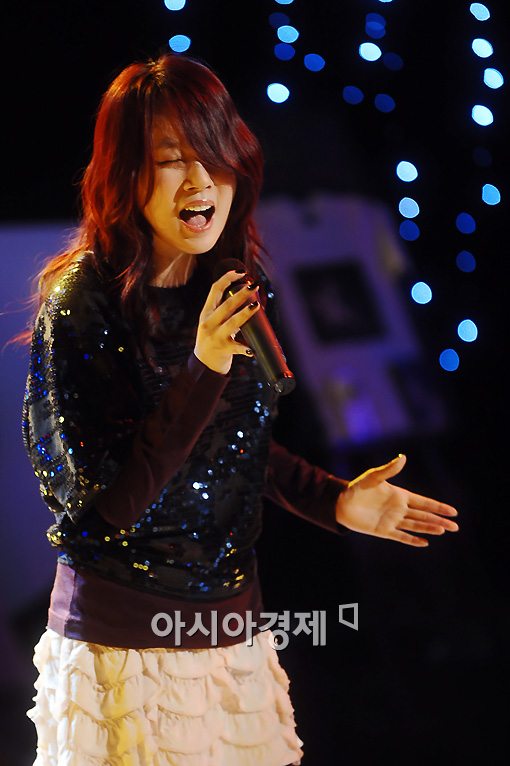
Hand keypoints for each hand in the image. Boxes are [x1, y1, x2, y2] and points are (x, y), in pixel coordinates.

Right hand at [194, 269, 259, 373]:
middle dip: (241, 293)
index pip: (215, 290)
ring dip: (245, 313)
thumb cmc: (213, 338)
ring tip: (256, 305)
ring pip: (232, 323)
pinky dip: (246, 348)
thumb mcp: (212, 321)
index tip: (241, 272)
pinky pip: (238, 348)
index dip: (227, 278)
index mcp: (206, 312)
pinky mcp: (224, 349)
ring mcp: (216, 336)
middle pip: (226, 305)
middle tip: (254, 285)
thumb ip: (224, 310)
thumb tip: (247, 294)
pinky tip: (252, 349)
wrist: (204, 363)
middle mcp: (209, 323)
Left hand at [335, 454, 458, 546]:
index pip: (423, 502)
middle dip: (439, 520)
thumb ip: (388, 470)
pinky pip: (401, 536)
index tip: (453, 511)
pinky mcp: (383, 531)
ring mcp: (392, 521)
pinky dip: (412, 540)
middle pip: (423, 516)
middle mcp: (399, 509)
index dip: (438, 507)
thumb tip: (403, 457)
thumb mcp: (373, 477)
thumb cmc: (356, 488)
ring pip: (415, 526)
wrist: (340, 503)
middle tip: (456, 526)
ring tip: (443, 531)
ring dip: (429, 528)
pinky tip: (425, 542)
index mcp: (400, 496)